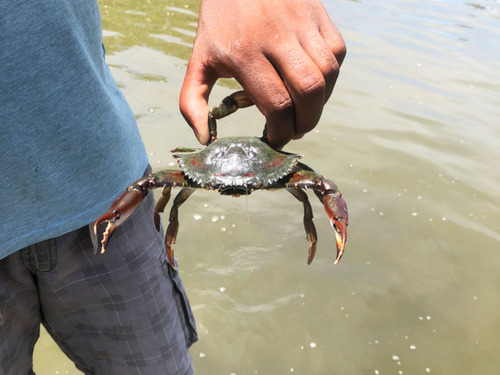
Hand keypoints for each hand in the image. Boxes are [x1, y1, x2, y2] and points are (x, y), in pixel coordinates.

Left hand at [179, 0, 345, 148]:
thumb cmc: (218, 23)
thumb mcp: (199, 59)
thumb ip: (192, 101)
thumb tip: (205, 138)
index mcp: (243, 53)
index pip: (276, 105)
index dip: (281, 133)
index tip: (275, 140)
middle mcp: (276, 37)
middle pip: (308, 93)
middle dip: (305, 123)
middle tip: (294, 131)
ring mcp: (300, 23)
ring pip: (327, 75)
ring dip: (320, 103)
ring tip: (304, 111)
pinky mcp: (317, 13)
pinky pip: (337, 53)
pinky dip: (330, 76)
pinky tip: (312, 82)